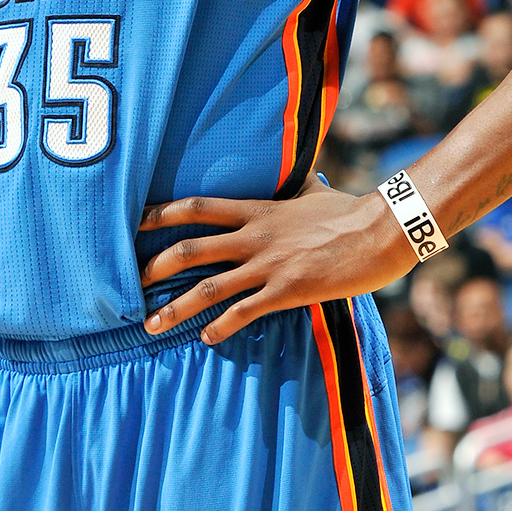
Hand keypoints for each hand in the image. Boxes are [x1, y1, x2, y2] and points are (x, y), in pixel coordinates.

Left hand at [137, 178, 413, 344]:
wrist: (381, 231)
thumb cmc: (349, 210)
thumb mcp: (313, 190)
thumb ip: (293, 186)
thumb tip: (294, 172)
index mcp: (258, 209)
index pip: (199, 206)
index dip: (163, 213)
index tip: (135, 222)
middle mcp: (255, 235)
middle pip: (193, 247)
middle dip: (157, 265)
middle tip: (130, 282)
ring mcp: (270, 264)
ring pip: (210, 287)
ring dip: (176, 308)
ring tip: (150, 325)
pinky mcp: (288, 291)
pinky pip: (245, 312)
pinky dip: (221, 326)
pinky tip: (206, 338)